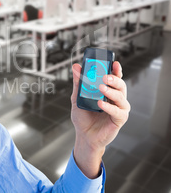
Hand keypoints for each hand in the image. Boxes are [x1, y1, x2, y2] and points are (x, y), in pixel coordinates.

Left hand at [70, 61, 129, 177]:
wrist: (84, 136)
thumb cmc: (83, 117)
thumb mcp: (77, 98)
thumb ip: (78, 83)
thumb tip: (76, 67)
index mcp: (107, 91)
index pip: (114, 78)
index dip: (116, 70)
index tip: (114, 62)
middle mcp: (115, 99)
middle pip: (121, 85)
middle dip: (114, 79)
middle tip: (105, 76)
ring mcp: (119, 109)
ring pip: (121, 97)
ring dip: (112, 91)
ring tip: (101, 88)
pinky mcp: (119, 120)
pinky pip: (118, 112)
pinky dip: (110, 107)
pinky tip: (101, 103)